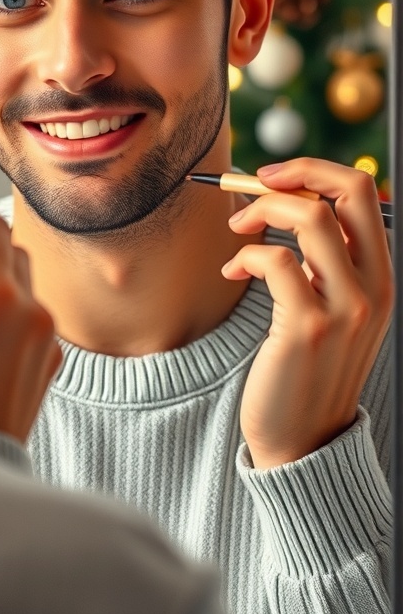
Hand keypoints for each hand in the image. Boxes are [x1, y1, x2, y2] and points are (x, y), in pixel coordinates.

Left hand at [221, 158, 392, 469]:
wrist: (302, 441)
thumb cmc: (306, 369)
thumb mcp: (332, 309)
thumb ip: (323, 262)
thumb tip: (286, 201)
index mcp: (380, 279)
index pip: (364, 194)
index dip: (316, 172)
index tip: (274, 177)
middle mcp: (373, 289)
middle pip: (349, 192)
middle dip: (297, 173)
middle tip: (254, 184)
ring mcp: (345, 310)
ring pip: (311, 217)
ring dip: (262, 211)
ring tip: (237, 232)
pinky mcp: (307, 329)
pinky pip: (275, 261)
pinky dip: (246, 255)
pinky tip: (233, 271)